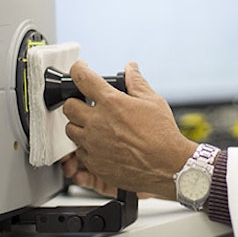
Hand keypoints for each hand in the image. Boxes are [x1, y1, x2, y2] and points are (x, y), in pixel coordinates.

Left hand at [63, 61, 197, 198]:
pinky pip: (80, 152)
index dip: (78, 69)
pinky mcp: (94, 164)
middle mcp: (97, 123)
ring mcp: (93, 145)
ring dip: (79, 125)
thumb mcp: (153, 101)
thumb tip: (131, 69)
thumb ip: (137, 82)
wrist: (168, 167)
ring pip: (70, 130)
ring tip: (95, 126)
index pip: (82, 78)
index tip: (80, 69)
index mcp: (111, 103)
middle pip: (68, 106)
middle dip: (76, 101)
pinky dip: (86, 146)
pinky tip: (101, 144)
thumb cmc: (162, 136)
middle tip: (88, 104)